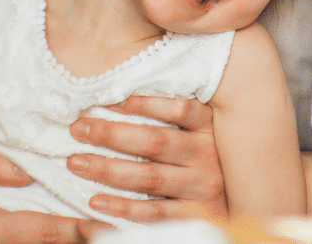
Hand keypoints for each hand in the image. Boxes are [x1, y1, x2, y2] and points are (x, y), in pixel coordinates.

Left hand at [67, 95, 225, 222]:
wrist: (234, 204)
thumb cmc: (203, 162)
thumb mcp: (200, 133)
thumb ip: (173, 117)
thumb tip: (123, 95)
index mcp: (209, 130)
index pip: (178, 110)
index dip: (142, 103)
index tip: (105, 99)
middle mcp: (208, 157)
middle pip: (155, 142)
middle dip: (111, 134)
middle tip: (78, 129)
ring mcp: (201, 188)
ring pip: (149, 177)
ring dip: (108, 169)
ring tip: (76, 162)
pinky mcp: (192, 216)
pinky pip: (152, 213)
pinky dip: (122, 208)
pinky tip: (95, 201)